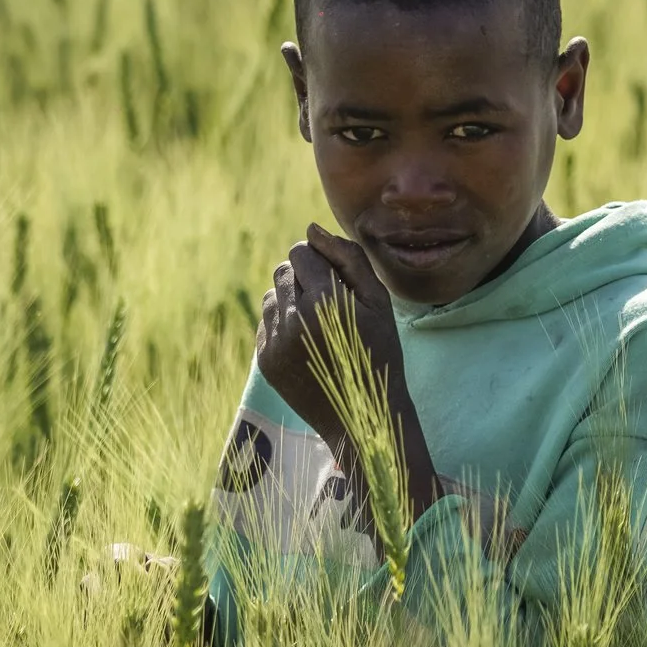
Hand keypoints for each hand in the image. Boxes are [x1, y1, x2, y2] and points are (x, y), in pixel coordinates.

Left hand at [253, 225, 439, 526]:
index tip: (334, 277)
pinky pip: (266, 324)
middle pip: (283, 270)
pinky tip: (308, 343)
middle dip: (303, 277)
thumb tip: (311, 229)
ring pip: (271, 296)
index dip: (319, 259)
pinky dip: (283, 326)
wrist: (363, 416)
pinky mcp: (265, 360)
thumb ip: (348, 259)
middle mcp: (294, 319)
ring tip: (318, 323)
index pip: (301, 252)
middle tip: (329, 302)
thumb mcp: (379, 303)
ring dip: (290, 300)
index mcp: (325, 300)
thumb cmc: (380, 354)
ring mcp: (276, 342)